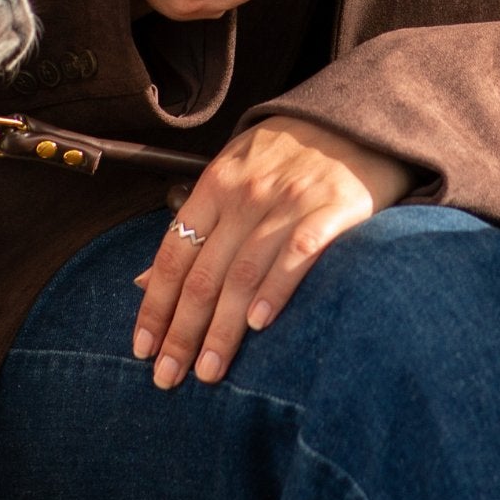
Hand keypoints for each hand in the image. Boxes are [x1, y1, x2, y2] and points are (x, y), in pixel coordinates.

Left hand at [131, 117, 410, 388]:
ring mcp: (290, 201)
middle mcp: (248, 194)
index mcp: (217, 184)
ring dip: (223, 329)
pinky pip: (299, 254)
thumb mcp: (234, 173)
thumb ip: (196, 226)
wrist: (356, 120)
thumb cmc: (288, 154)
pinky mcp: (333, 208)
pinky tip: (261, 325)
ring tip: (210, 371)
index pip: (174, 254)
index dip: (155, 305)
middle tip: (169, 379)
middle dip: (183, 332)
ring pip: (244, 274)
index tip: (143, 349)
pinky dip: (276, 290)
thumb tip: (145, 282)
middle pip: (204, 274)